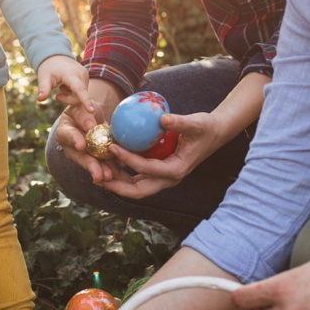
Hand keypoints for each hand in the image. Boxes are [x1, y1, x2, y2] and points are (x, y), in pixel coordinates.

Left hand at [36, 56, 92, 112]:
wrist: (55, 56)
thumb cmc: (49, 67)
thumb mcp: (43, 77)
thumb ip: (43, 88)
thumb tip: (40, 99)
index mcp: (72, 74)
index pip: (80, 89)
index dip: (85, 101)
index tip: (91, 111)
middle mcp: (82, 75)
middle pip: (79, 97)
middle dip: (67, 99)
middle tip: (57, 95)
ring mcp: (85, 76)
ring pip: (80, 96)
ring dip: (70, 96)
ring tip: (61, 87)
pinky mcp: (86, 78)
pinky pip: (82, 92)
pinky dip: (73, 92)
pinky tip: (66, 86)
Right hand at [52, 79, 123, 183]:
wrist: (91, 117)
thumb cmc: (84, 109)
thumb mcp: (83, 107)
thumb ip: (84, 115)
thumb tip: (90, 126)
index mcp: (64, 131)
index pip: (68, 135)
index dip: (74, 140)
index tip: (81, 146)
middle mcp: (71, 147)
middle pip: (80, 156)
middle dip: (90, 165)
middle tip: (98, 173)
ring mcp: (82, 155)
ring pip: (91, 163)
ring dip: (101, 170)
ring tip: (109, 176)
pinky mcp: (95, 159)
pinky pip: (102, 164)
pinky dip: (110, 168)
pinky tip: (117, 173)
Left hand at [96, 110, 228, 198]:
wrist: (213, 133)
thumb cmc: (205, 127)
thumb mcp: (196, 123)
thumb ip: (180, 122)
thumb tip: (162, 118)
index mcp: (176, 170)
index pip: (147, 169)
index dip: (128, 160)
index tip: (112, 146)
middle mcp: (168, 179)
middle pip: (137, 191)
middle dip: (116, 185)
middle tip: (96, 175)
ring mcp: (162, 178)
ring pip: (134, 187)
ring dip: (115, 181)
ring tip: (96, 170)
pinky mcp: (158, 172)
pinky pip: (136, 177)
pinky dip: (122, 172)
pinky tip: (108, 161)